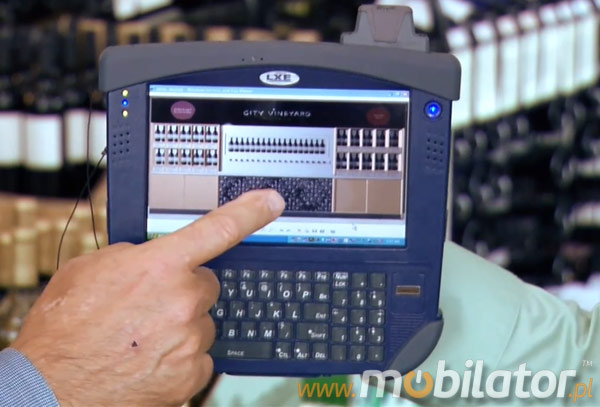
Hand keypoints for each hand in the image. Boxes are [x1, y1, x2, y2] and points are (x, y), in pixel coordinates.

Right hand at [12, 189, 284, 406]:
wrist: (51, 388)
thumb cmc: (65, 329)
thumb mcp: (91, 269)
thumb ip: (134, 255)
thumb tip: (153, 255)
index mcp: (159, 266)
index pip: (219, 229)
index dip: (251, 212)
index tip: (271, 202)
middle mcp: (182, 301)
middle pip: (207, 284)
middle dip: (184, 290)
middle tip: (150, 305)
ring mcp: (190, 339)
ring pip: (202, 321)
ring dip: (181, 325)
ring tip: (141, 336)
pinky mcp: (192, 374)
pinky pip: (200, 355)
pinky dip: (181, 356)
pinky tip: (151, 358)